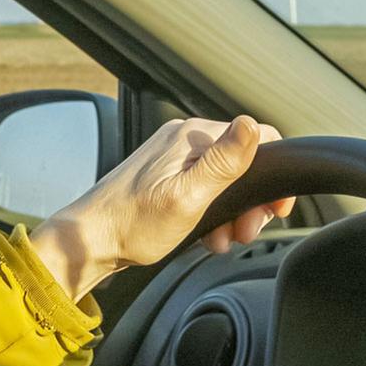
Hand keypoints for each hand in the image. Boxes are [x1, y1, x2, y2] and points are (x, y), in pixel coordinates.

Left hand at [28, 116, 291, 300]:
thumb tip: (252, 125)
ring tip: (223, 239)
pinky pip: (204, 187)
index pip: (256, 136)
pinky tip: (206, 235)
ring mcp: (172, 156)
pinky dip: (212, 211)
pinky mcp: (164, 174)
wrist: (89, 240)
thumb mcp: (187, 198)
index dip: (274, 174)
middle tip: (245, 233)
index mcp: (192, 137)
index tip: (276, 209)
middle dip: (251, 201)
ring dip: (233, 211)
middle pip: (242, 161)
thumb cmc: (133, 224)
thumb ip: (223, 163)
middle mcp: (183, 139)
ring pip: (224, 178)